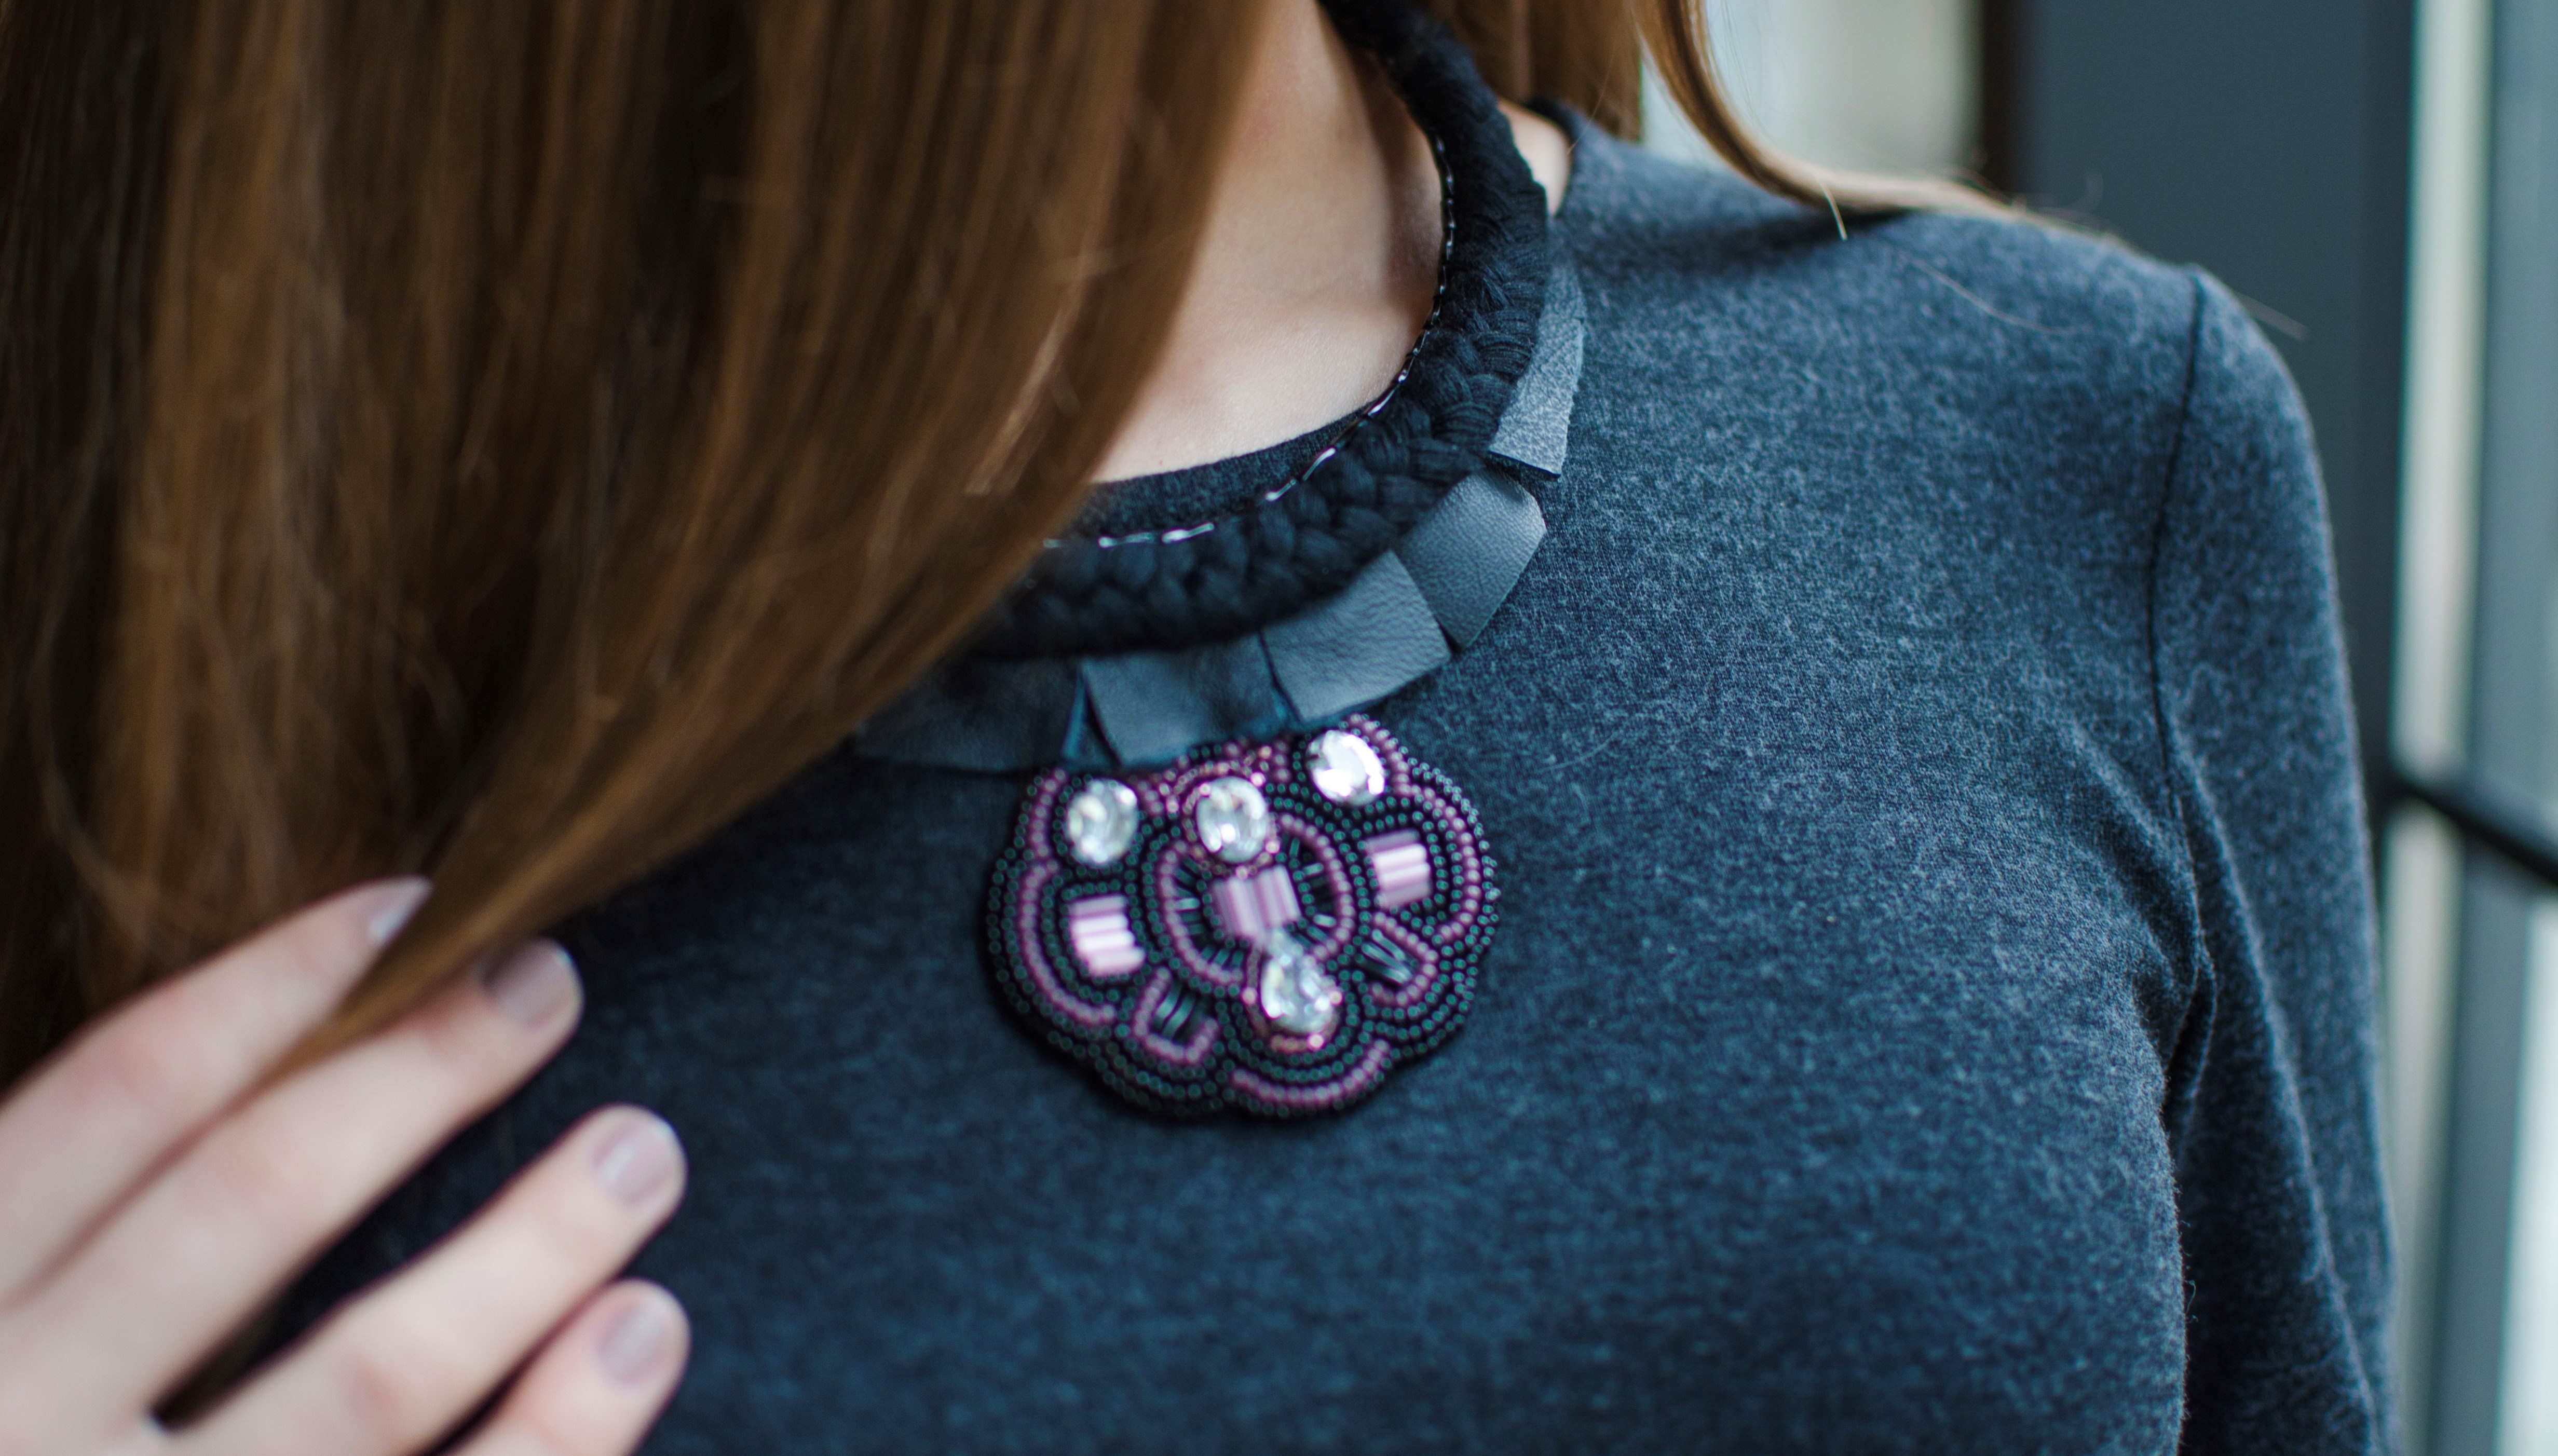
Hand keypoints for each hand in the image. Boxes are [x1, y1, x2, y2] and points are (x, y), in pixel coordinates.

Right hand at [0, 880, 689, 1455]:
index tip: (407, 900)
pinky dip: (549, 1448)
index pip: (112, 1107)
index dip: (266, 989)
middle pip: (253, 1211)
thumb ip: (50, 1240)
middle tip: (557, 980)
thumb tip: (230, 1095)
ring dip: (522, 1255)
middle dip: (418, 1078)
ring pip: (364, 1385)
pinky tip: (637, 1350)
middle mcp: (15, 1427)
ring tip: (642, 1158)